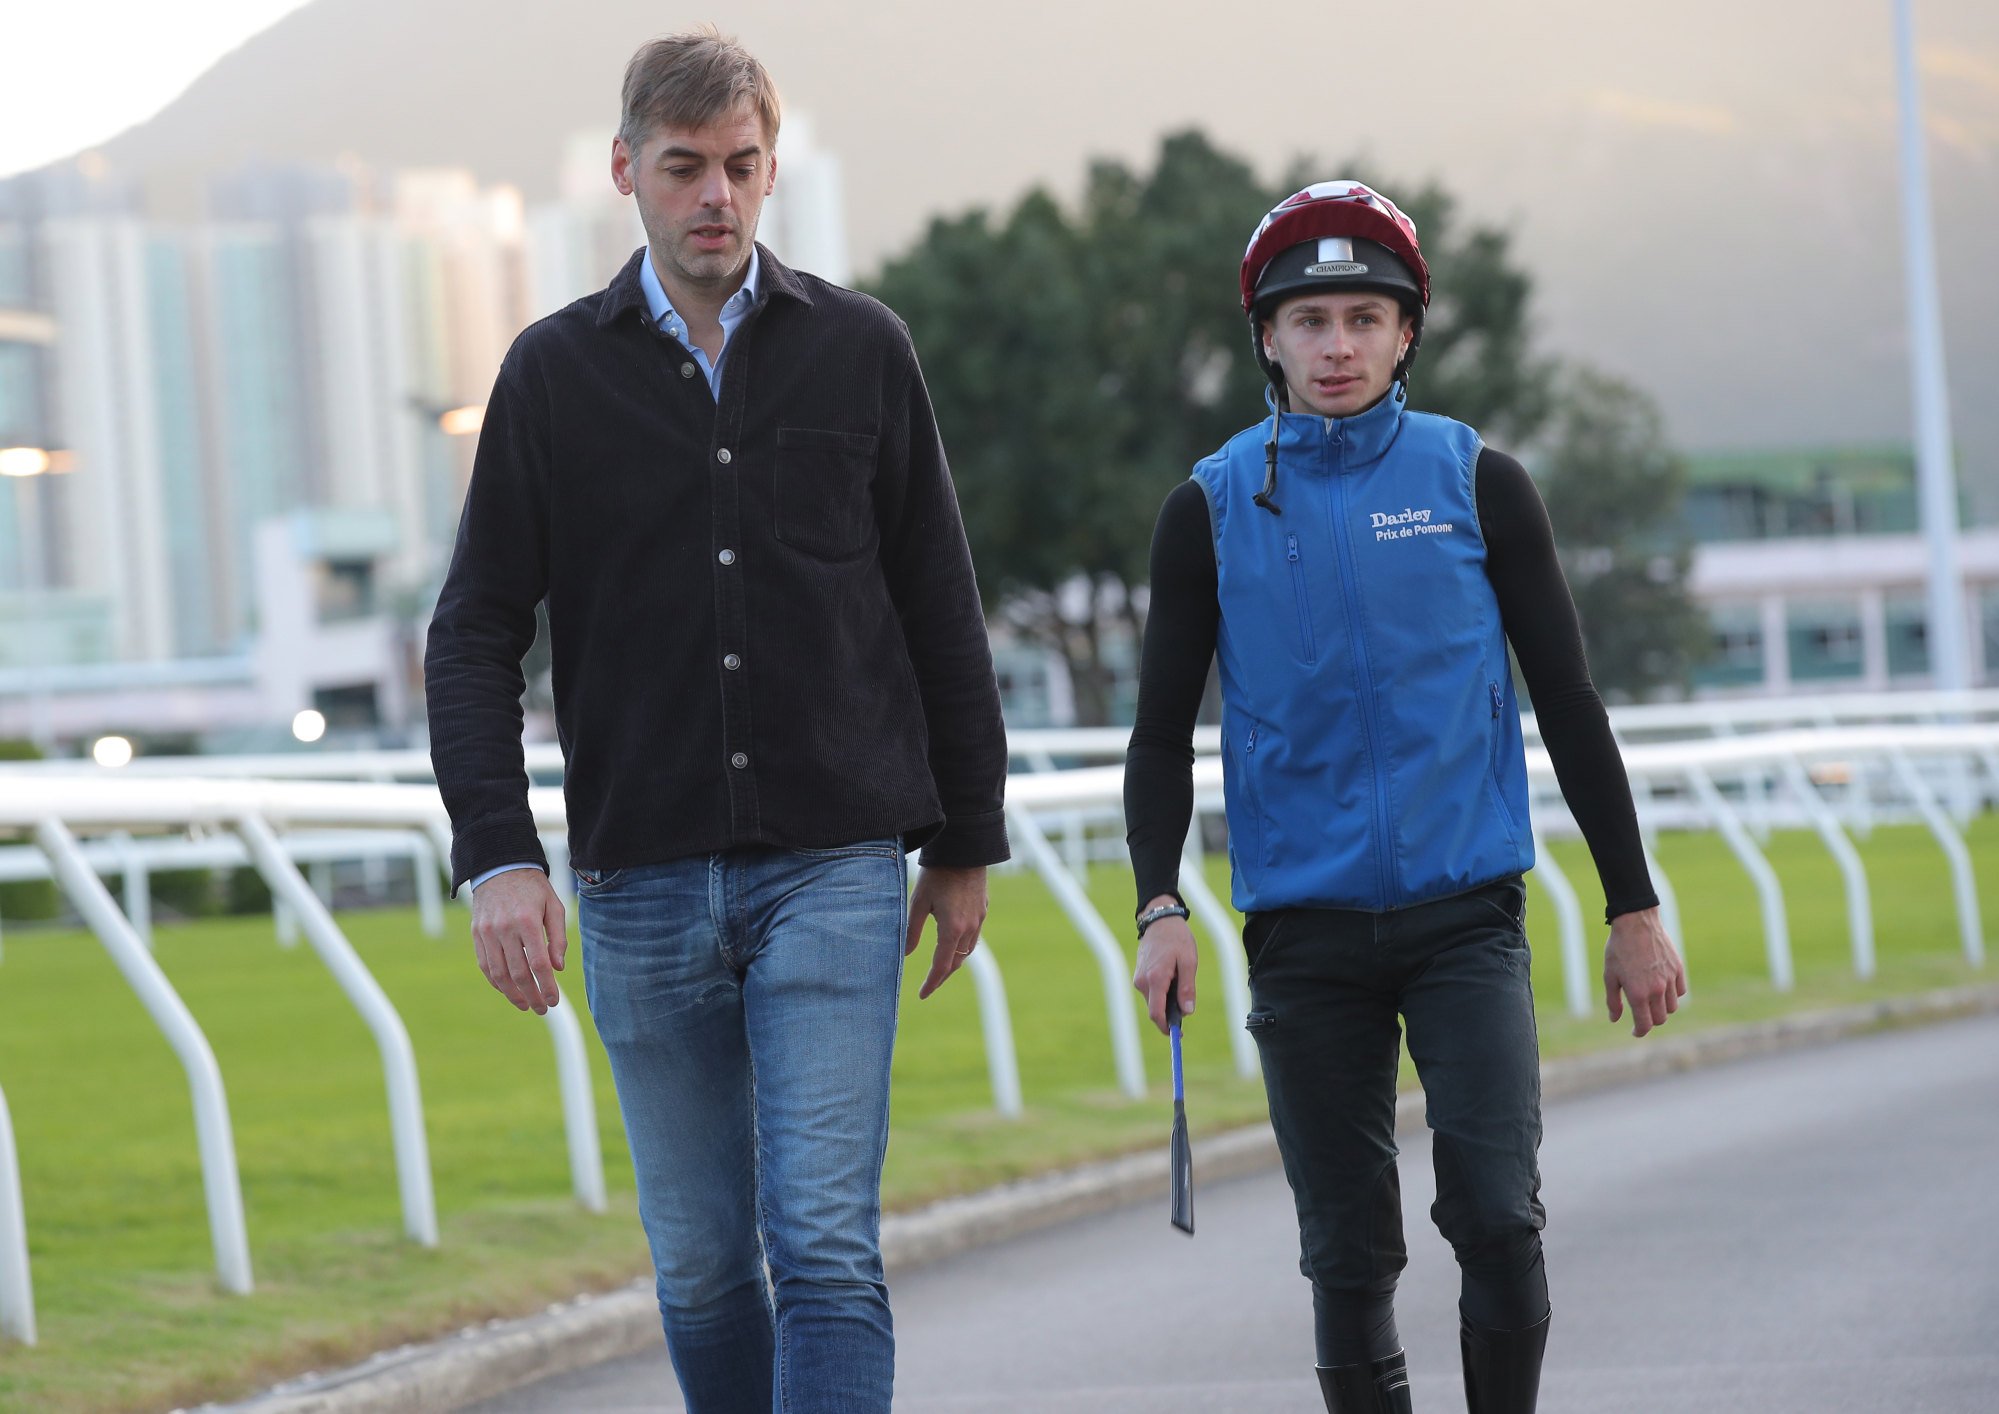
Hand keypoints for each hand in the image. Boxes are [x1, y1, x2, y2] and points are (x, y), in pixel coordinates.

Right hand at [470, 868, 566, 1013]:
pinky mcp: (476, 934)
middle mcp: (504, 928)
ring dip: (512, 994)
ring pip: (498, 973)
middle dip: (532, 995)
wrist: (500, 867)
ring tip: (526, 1004)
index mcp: (527, 921)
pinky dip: (496, 981)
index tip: (554, 1000)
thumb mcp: (554, 906)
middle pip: (518, 973)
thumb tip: (558, 968)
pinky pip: (485, 964)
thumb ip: (558, 938)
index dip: (547, 986)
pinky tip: (508, 990)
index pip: (538, 963)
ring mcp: (487, 933)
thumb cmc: (533, 888)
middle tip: (542, 1009)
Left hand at [906, 864, 988, 999]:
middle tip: (929, 987)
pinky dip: (961, 948)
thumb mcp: (918, 902)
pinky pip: (973, 937)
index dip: (931, 982)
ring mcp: (979, 919)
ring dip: (953, 963)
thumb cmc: (937, 874)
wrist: (965, 849)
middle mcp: (969, 928)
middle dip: (942, 977)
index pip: (941, 966)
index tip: (922, 995)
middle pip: (956, 963)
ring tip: (940, 969)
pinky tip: (952, 944)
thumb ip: (911, 930)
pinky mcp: (982, 910)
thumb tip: (905, 954)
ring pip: (966, 951)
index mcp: (952, 929)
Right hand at [1132, 896, 1197, 1034]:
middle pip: (1155, 1009)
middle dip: (1170, 1012)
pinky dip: (1162, 992)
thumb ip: (1187, 988)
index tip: (1178, 1034)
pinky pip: (1151, 992)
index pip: (1157, 1013)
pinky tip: (1172, 976)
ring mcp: (1138, 979)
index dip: (1166, 1027)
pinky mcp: (1139, 976)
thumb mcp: (1189, 962)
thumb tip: (1187, 1012)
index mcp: (1156, 979)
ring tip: (1180, 979)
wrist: (1160, 921)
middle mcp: (1142, 982)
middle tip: (1187, 1002)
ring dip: (1167, 1000)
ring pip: (1154, 1001)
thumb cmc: (1177, 939)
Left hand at [1603, 906, 1685, 1037]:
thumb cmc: (1619, 949)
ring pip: (1672, 1007)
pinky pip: (1680, 991)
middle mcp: (1657, 989)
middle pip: (1660, 1019)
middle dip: (1650, 1021)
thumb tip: (1615, 1019)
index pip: (1645, 1024)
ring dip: (1662, 1008)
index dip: (1639, 1032)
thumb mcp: (1610, 975)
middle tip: (1641, 1015)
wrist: (1636, 923)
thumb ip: (1613, 1000)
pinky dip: (1673, 994)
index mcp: (1638, 993)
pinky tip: (1662, 988)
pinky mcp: (1678, 969)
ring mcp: (1670, 979)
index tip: (1635, 1031)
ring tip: (1651, 1000)